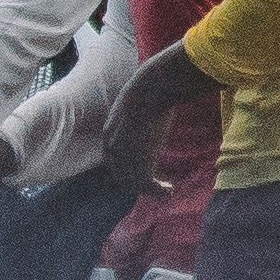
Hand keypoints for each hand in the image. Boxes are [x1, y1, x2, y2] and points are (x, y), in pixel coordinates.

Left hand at [103, 45, 210, 184]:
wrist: (150, 91)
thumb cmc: (150, 87)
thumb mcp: (140, 98)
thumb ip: (144, 105)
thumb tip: (157, 95)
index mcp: (110, 132)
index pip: (114, 156)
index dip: (127, 164)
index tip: (143, 168)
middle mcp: (112, 148)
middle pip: (121, 173)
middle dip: (137, 181)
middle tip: (154, 185)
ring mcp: (124, 158)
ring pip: (133, 182)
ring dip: (150, 189)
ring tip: (165, 189)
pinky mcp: (139, 164)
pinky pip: (147, 185)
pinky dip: (158, 191)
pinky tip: (170, 189)